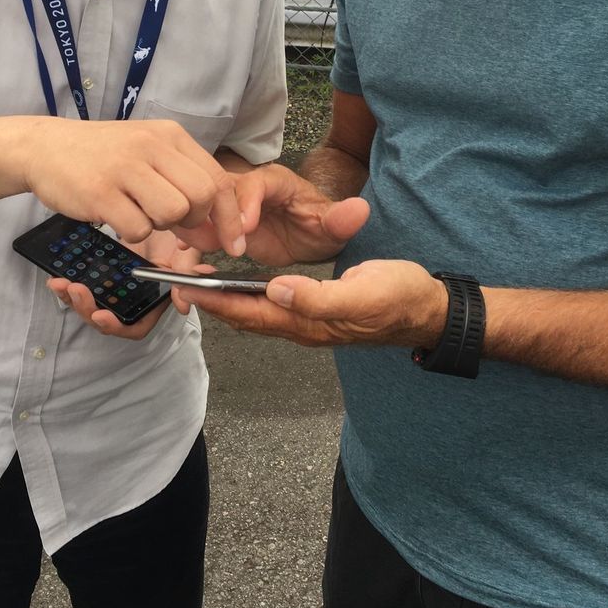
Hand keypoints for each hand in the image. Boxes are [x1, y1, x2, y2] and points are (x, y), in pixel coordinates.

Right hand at [24, 118, 245, 254]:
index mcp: (170, 135)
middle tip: (174, 225)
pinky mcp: (100, 192)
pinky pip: (137, 229)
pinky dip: (132, 232)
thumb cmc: (103, 156)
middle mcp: (151, 146)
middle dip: (195, 222)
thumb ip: (182, 185)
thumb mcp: (147, 155)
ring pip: (173, 212)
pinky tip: (115, 216)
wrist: (44, 147)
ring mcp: (125, 167)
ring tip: (138, 213)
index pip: (218, 178)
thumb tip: (214, 229)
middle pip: (202, 196)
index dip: (230, 217)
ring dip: (161, 225)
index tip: (234, 244)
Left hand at [48, 230, 203, 339]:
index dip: (117, 326)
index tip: (102, 315)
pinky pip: (79, 286)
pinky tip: (55, 276)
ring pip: (88, 304)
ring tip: (59, 284)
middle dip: (86, 309)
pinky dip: (66, 285)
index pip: (134, 327)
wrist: (156, 213)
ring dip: (71, 299)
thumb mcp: (185, 252)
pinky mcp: (97, 276)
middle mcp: (129, 301)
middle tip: (75, 290)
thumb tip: (183, 305)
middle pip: (105, 319)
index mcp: (151, 302)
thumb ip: (186, 274)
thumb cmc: (175, 236)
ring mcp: (112, 289)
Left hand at [172, 258, 447, 349]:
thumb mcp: (363, 291)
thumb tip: (274, 289)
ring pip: (255, 313)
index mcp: (308, 322)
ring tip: (198, 282)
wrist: (430, 308)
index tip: (183, 287)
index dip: (215, 301)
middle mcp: (302, 325)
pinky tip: (239, 283)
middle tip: (177, 283)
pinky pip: (271, 306)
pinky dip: (247, 296)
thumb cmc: (400, 297)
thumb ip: (318, 296)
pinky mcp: (316, 309)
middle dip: (210, 302)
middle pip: (245, 317)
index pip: (249, 313)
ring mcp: (309, 320)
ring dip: (225, 300)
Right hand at [178, 163, 369, 265]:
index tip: (245, 228)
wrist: (307, 236)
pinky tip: (182, 274)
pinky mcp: (219, 229)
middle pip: (218, 193)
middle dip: (208, 217)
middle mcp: (245, 190)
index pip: (256, 183)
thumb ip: (342, 219)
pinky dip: (187, 254)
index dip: (247, 203)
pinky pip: (197, 237)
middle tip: (205, 245)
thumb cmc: (319, 227)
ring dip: (189, 235)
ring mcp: (228, 209)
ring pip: (201, 213)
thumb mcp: (332, 226)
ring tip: (183, 261)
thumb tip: (360, 210)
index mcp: (275, 183)